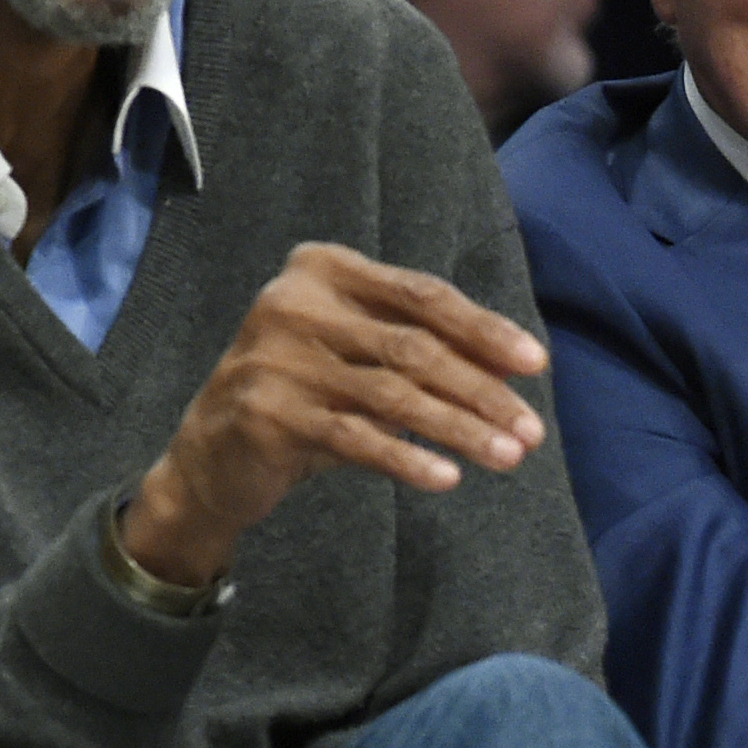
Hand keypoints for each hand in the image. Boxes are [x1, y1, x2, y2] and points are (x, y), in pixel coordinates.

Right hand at [122, 244, 549, 588]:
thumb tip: (516, 369)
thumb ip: (427, 351)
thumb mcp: (363, 360)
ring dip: (460, 429)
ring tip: (508, 457)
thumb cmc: (306, 396)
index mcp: (322, 270)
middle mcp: (293, 303)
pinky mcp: (268, 414)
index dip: (484, 329)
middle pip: (414, 347)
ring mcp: (276, 358)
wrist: (212, 455)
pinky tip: (448, 477)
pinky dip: (408, 458)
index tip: (536, 363)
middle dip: (482, 391)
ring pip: (392, 395)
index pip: (422, 296)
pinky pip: (357, 438)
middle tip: (531, 430)